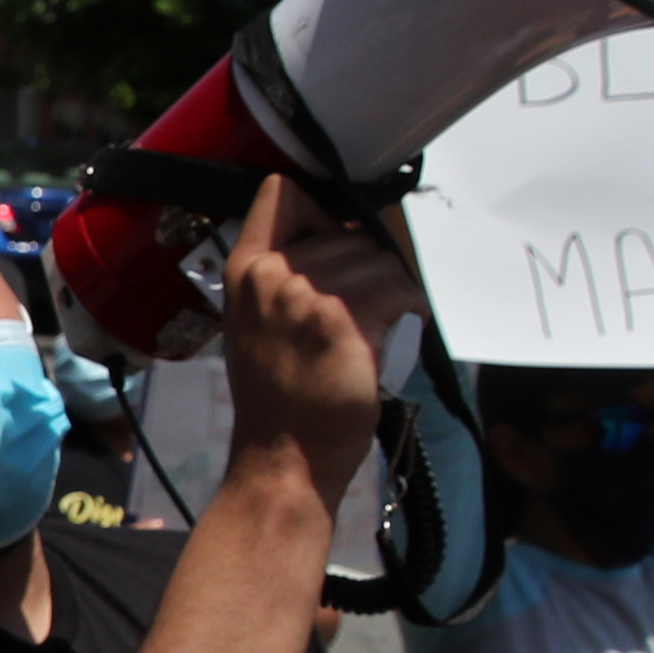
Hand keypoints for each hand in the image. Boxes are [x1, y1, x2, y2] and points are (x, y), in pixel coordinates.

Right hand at [214, 179, 410, 503]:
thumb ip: (280, 276)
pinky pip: (399, 289)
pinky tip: (396, 333)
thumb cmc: (278, 398)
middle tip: (361, 312)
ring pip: (378, 259)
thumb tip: (339, 239)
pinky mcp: (344, 318)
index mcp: (244, 271)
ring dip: (391, 291)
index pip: (281, 195)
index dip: (318, 208)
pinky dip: (409, 309)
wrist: (284, 457)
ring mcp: (305, 294)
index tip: (334, 235)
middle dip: (365, 266)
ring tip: (378, 327)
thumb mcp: (257, 323)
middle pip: (346, 230)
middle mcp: (270, 275)